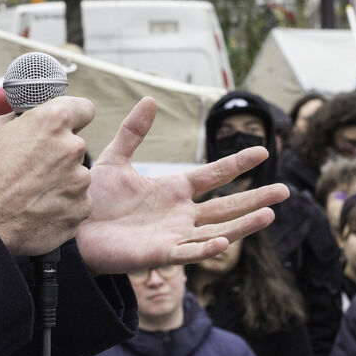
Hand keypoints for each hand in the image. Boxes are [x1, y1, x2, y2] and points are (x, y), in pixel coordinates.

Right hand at [0, 96, 96, 255]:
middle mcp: (72, 147)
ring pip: (77, 176)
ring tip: (33, 193)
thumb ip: (24, 118)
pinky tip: (39, 209)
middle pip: (76, 147)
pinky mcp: (81, 208)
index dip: (74, 117)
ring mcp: (80, 180)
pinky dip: (63, 205)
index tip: (67, 127)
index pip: (84, 109)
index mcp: (53, 121)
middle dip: (60, 155)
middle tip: (35, 168)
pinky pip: (77, 202)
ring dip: (62, 182)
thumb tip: (33, 117)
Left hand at [74, 98, 288, 274]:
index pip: (213, 175)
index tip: (263, 150)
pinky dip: (206, 250)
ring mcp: (172, 236)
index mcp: (173, 190)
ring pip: (217, 231)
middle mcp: (179, 214)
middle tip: (285, 191)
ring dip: (243, 225)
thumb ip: (133, 132)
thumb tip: (151, 100)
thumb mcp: (114, 160)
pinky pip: (187, 253)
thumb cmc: (92, 200)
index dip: (237, 163)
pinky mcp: (158, 255)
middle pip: (226, 206)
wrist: (70, 232)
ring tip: (270, 214)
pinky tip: (223, 242)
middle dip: (255, 199)